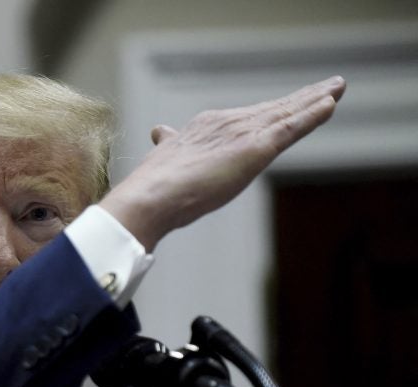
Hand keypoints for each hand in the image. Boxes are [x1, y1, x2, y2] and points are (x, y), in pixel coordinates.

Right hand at [100, 76, 345, 251]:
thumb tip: (161, 132)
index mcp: (206, 126)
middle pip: (273, 109)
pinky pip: (291, 127)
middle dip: (302, 98)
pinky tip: (330, 104)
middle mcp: (227, 122)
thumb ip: (170, 144)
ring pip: (287, 113)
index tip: (292, 103)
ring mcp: (242, 133)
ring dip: (315, 100)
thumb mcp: (165, 158)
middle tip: (329, 86)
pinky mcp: (255, 148)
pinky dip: (312, 115)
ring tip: (337, 88)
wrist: (153, 196)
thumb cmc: (155, 186)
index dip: (272, 110)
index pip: (247, 117)